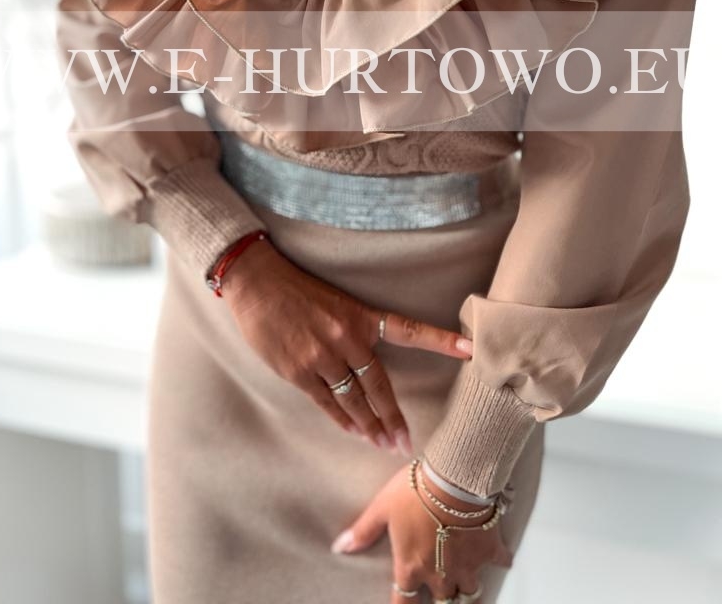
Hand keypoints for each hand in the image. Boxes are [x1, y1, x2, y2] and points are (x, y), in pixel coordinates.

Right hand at [221, 237, 472, 451]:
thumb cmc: (295, 288)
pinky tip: (353, 429)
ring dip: (370, 425)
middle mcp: (345, 337)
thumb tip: (366, 365)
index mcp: (359, 314)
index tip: (470, 348)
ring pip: (353, 400)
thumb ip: (353, 330)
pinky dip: (341, 418)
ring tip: (383, 443)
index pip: (408, 329)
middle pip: (378, 386)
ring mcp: (320, 357)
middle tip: (406, 442)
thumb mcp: (335, 301)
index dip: (440, 340)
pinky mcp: (297, 371)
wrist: (256, 282)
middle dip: (394, 417)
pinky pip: (326, 402)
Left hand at [330, 465, 512, 601]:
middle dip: (440, 599)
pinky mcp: (491, 551)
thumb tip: (340, 547)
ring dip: (467, 587)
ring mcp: (469, 566)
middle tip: (439, 593)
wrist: (456, 477)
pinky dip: (499, 561)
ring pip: (471, 592)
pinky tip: (497, 554)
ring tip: (464, 581)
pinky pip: (500, 563)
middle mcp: (441, 575)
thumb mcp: (383, 507)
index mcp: (412, 568)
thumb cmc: (416, 490)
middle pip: (443, 602)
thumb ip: (363, 531)